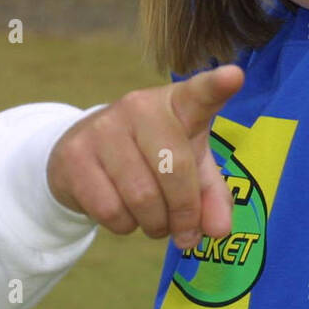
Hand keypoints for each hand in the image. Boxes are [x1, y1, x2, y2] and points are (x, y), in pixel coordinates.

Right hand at [46, 65, 243, 247]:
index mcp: (177, 103)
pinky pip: (111, 210)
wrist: (84, 154)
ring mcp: (103, 127)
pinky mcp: (75, 155)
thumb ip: (211, 195)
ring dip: (154, 225)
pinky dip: (124, 226)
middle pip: (174, 169)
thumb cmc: (150, 157)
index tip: (233, 76)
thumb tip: (218, 229)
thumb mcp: (189, 168)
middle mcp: (139, 106)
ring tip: (153, 220)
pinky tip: (123, 212)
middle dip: (184, 213)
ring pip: (142, 197)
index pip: (198, 94)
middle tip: (184, 231)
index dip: (215, 86)